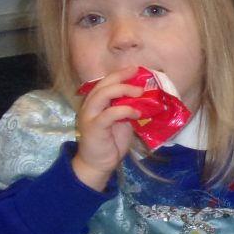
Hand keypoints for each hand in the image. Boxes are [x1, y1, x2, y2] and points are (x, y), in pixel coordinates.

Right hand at [71, 65, 142, 190]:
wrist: (97, 164)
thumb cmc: (111, 142)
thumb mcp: (122, 121)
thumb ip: (128, 108)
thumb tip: (144, 97)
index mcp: (95, 102)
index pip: (105, 82)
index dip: (119, 74)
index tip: (136, 69)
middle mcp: (89, 106)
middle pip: (103, 84)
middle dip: (121, 76)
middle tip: (138, 74)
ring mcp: (89, 116)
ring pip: (103, 94)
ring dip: (123, 90)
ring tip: (140, 92)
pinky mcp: (94, 127)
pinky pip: (109, 114)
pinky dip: (124, 110)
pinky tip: (136, 112)